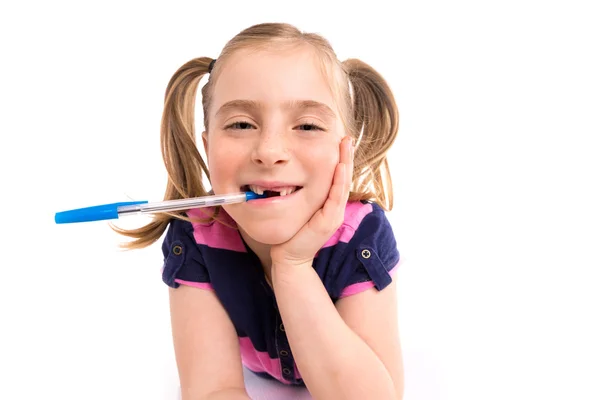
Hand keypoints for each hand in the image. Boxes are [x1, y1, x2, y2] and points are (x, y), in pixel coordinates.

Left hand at [270, 135, 354, 266]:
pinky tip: (340, 167)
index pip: (338, 177)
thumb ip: (300, 194)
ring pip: (343, 184)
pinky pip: (336, 197)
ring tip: (346, 146)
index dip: (341, 159)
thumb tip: (289, 176)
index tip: (340, 141)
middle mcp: (335, 208)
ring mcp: (334, 214)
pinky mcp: (329, 221)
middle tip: (347, 137)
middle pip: (344, 177)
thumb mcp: (298, 208)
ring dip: (346, 163)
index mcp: (329, 204)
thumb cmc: (291, 232)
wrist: (289, 257)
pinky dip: (339, 180)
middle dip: (346, 156)